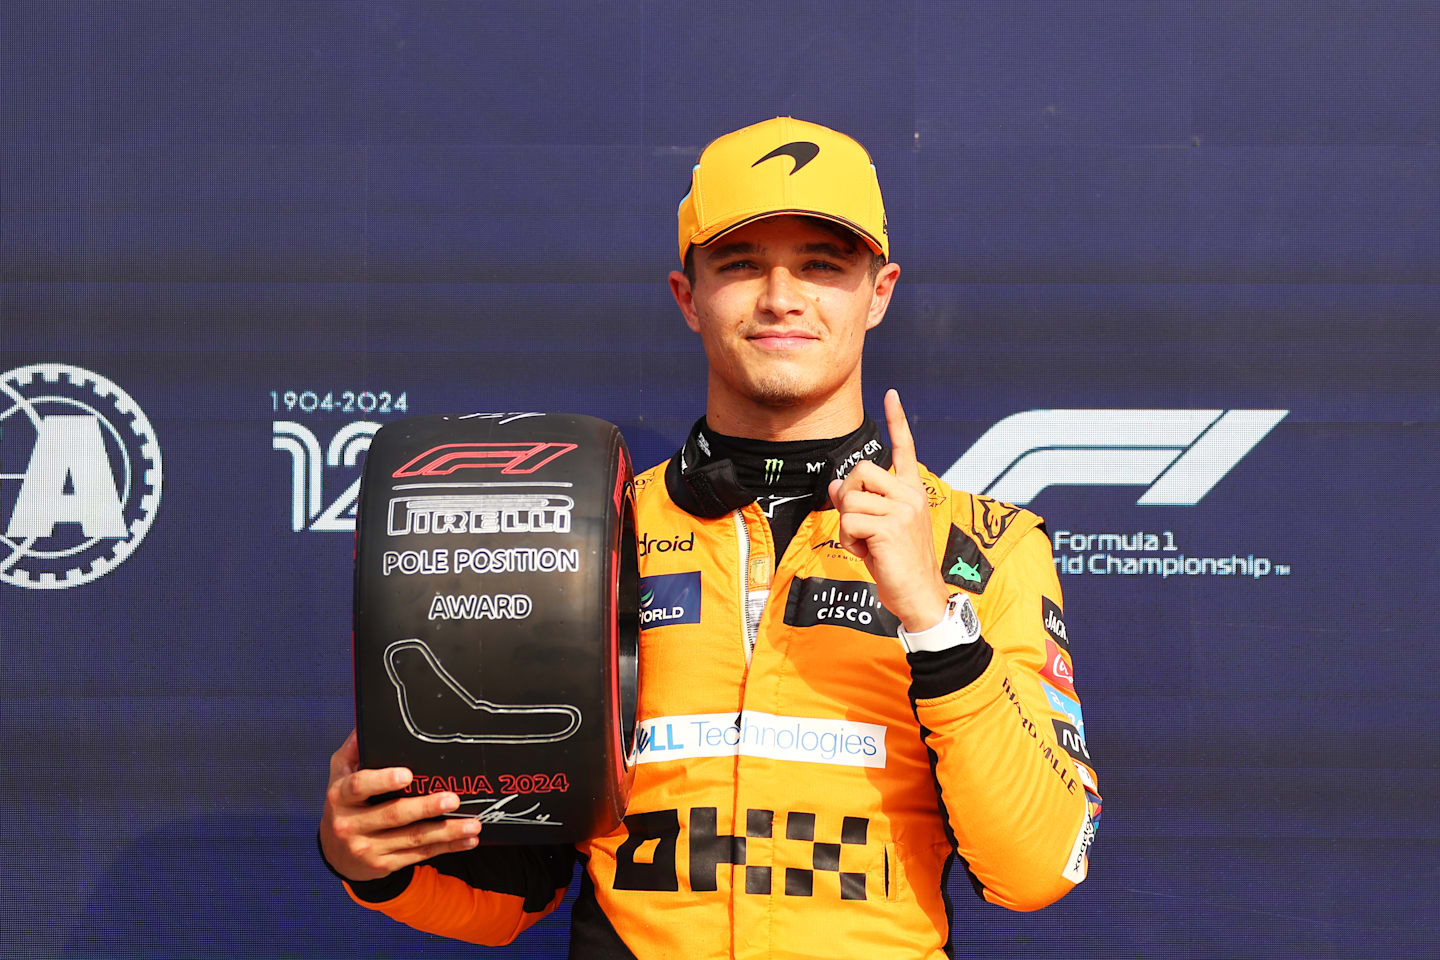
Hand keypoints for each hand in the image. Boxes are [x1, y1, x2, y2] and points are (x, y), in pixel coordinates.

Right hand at [319, 730, 481, 881]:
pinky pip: (419, 855)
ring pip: (412, 839)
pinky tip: (467, 840)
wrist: (334, 851)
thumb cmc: (346, 803)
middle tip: (453, 798)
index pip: (359, 787)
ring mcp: (367, 848)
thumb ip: (356, 749)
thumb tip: (371, 722)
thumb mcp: (341, 773)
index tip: (408, 774)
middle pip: (393, 815)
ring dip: (446, 832)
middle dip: (425, 808)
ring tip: (472, 825)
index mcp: (341, 796)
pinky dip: (446, 848)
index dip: (383, 780)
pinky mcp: (383, 865)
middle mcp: (351, 824)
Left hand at [827, 389, 948, 632]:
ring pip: (849, 499)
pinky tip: (868, 553)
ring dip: (847, 526)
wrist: (919, 595)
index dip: (896, 421)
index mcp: (912, 491)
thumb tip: (835, 485)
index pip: (904, 449)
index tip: (891, 394)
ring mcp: (902, 510)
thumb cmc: (897, 563)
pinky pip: (849, 521)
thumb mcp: (875, 529)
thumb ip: (858, 504)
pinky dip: (849, 540)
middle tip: (859, 524)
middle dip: (848, 496)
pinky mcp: (891, 527)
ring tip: (867, 544)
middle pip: (860, 471)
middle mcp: (910, 494)